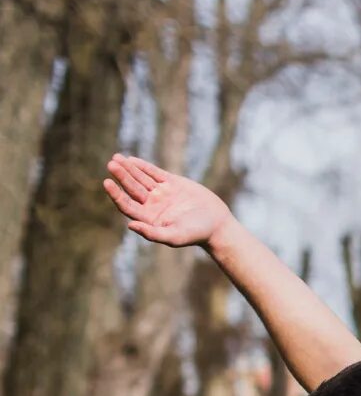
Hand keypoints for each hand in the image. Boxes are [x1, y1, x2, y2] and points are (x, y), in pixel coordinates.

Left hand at [103, 154, 233, 246]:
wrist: (217, 224)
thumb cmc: (196, 234)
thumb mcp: (175, 237)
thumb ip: (153, 233)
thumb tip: (131, 226)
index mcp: (149, 218)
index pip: (126, 204)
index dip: (116, 194)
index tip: (107, 182)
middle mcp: (152, 205)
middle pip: (131, 188)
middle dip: (121, 176)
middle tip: (111, 164)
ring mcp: (162, 193)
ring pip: (141, 178)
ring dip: (129, 169)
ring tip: (116, 158)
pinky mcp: (173, 184)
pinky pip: (154, 173)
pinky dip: (144, 166)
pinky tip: (132, 160)